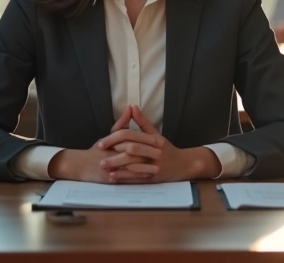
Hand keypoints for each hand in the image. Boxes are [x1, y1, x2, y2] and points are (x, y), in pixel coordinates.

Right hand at [49, 108, 151, 182]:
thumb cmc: (98, 149)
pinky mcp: (109, 177)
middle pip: (132, 151)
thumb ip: (121, 122)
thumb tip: (130, 107)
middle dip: (148, 153)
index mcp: (113, 140)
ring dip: (145, 167)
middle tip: (162, 154)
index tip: (159, 140)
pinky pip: (125, 177)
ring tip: (158, 167)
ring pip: (130, 165)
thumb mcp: (109, 135)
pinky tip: (146, 177)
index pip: (131, 136)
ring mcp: (110, 165)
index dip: (146, 139)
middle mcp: (111, 152)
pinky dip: (137, 177)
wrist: (81, 164)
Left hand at [98, 105, 220, 182]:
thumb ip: (142, 122)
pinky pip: (137, 178)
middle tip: (99, 156)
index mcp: (153, 139)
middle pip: (131, 150)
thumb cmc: (167, 149)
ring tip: (104, 167)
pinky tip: (113, 177)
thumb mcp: (156, 134)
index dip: (114, 139)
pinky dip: (124, 177)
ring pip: (133, 165)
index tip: (101, 143)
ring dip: (117, 166)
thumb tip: (132, 107)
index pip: (130, 135)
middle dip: (113, 153)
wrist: (184, 165)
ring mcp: (155, 165)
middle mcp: (155, 151)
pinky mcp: (154, 178)